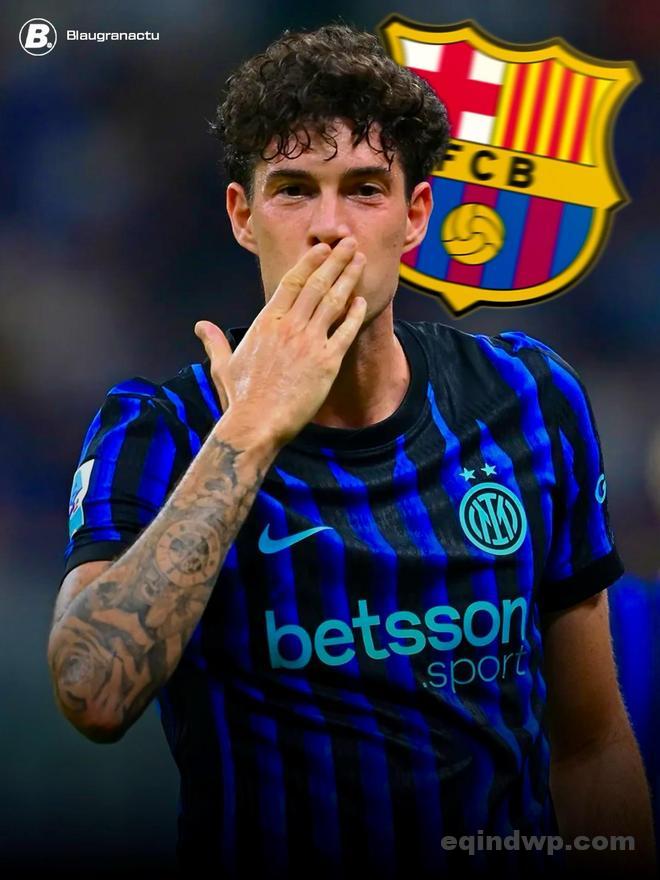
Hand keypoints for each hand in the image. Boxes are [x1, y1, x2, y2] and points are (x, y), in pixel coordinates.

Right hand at [194, 238, 366, 446]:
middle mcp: (289, 326)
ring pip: (333, 301)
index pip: (291, 282)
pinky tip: (362, 301)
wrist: (256, 424)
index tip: (322, 249)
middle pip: (316, 284)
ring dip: (348, 278)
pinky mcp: (327, 362)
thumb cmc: (239, 398)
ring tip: (360, 260)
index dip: (309, 262)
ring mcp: (309, 342)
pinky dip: (354, 314)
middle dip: (335, 260)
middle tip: (349, 242)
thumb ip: (216, 342)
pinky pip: (345, 331)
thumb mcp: (223, 366)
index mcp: (266, 322)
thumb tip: (200, 327)